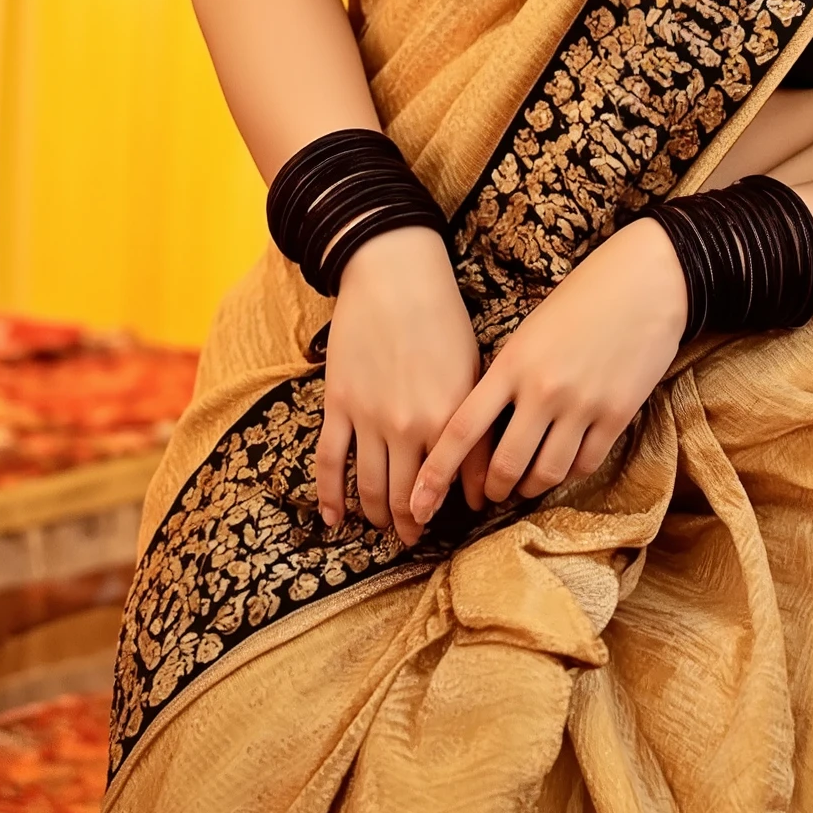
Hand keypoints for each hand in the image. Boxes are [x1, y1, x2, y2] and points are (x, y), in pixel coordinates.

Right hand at [315, 225, 489, 544]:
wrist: (394, 275)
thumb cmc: (442, 316)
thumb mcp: (474, 369)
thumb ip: (476, 425)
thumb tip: (482, 476)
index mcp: (450, 416)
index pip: (450, 484)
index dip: (449, 510)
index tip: (451, 522)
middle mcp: (410, 426)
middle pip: (406, 496)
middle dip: (410, 524)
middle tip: (413, 537)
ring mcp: (370, 418)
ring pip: (370, 487)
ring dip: (377, 515)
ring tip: (384, 528)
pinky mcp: (339, 405)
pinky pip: (331, 462)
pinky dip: (330, 497)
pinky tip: (334, 519)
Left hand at [409, 215, 688, 527]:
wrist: (646, 280)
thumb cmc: (584, 297)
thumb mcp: (531, 329)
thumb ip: (507, 375)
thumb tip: (487, 423)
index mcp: (512, 363)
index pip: (462, 428)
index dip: (437, 472)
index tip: (418, 502)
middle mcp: (542, 389)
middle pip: (504, 464)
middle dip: (492, 490)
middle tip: (488, 496)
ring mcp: (581, 405)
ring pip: (544, 473)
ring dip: (529, 488)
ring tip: (524, 486)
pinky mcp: (616, 415)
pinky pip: (583, 464)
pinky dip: (567, 474)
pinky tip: (561, 467)